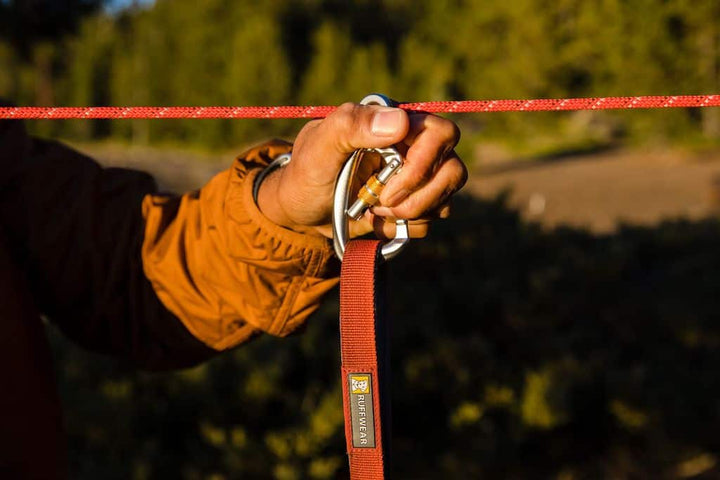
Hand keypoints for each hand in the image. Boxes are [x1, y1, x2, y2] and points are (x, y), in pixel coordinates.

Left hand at [256, 102, 466, 238]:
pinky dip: (407, 227)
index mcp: (395, 123)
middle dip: (419, 196)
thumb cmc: (305, 172)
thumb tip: (400, 122)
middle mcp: (414, 147)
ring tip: (375, 210)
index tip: (389, 185)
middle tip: (382, 202)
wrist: (300, 210)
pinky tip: (379, 219)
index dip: (425, 163)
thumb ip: (352, 125)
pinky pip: (433, 219)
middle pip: (453, 170)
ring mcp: (418, 177)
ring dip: (412, 213)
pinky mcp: (415, 204)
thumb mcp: (320, 147)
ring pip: (447, 198)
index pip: (441, 134)